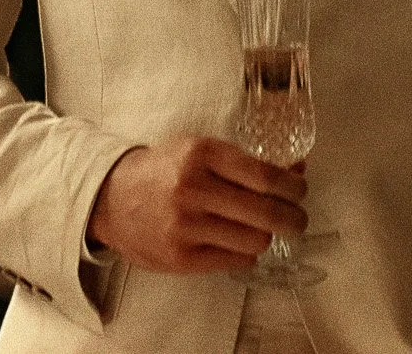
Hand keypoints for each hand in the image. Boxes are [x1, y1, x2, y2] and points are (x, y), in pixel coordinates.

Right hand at [85, 135, 307, 272]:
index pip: (265, 176)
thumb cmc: (163, 170)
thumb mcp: (198, 150)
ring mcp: (185, 226)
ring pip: (256, 240)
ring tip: (262, 229)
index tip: (300, 190)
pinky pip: (236, 260)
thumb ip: (244, 160)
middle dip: (294, 218)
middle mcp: (192, 189)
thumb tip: (296, 169)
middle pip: (266, 212)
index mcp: (200, 154)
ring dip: (267, 236)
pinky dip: (246, 252)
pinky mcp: (181, 258)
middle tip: (298, 219)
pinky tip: (238, 241)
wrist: (111, 199)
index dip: (293, 187)